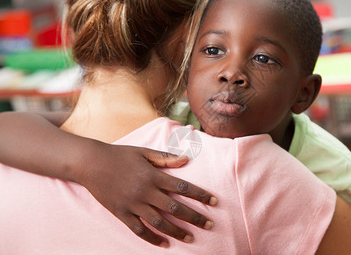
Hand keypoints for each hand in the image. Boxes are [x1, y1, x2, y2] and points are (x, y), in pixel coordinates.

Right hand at [74, 142, 216, 246]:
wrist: (91, 163)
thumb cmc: (120, 154)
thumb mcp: (144, 152)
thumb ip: (165, 157)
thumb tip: (186, 160)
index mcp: (153, 175)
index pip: (182, 187)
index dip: (200, 195)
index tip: (215, 201)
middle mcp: (145, 192)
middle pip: (174, 208)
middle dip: (194, 217)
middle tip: (209, 225)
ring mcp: (133, 204)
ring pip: (159, 222)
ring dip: (176, 231)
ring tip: (191, 237)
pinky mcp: (121, 214)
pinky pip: (139, 230)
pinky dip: (152, 238)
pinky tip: (164, 244)